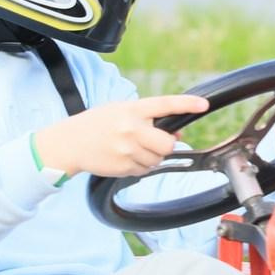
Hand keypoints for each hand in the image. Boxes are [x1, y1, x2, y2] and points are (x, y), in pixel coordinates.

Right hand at [35, 93, 209, 178]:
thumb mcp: (121, 111)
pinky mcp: (123, 167)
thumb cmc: (98, 124)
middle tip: (153, 141)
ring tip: (131, 148)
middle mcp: (131, 129)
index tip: (203, 105)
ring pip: (158, 159)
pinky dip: (140, 166)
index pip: (165, 104)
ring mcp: (127, 149)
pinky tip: (124, 157)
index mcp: (132, 109)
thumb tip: (177, 132)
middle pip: (168, 143)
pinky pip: (145, 170)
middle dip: (166, 144)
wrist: (70, 142)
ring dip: (152, 156)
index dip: (186, 104)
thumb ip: (149, 119)